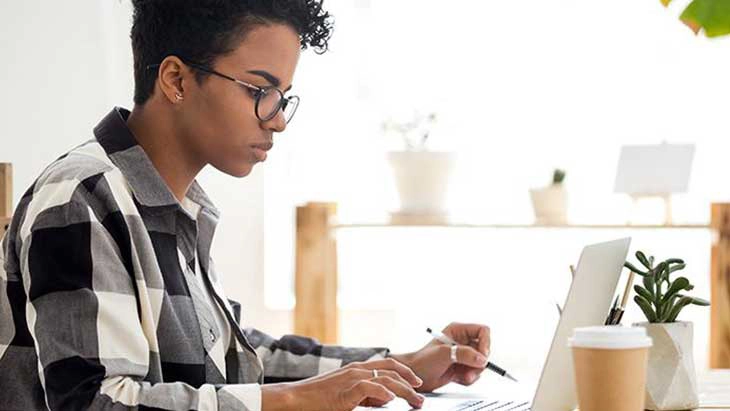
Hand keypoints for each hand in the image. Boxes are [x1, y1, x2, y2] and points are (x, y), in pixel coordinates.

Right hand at [261, 358, 424, 410]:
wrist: (295, 398)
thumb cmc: (318, 398)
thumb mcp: (346, 394)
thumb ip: (365, 394)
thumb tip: (385, 399)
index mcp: (357, 369)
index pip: (387, 364)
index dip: (405, 371)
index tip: (417, 382)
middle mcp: (356, 370)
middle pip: (391, 370)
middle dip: (410, 382)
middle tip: (421, 396)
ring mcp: (350, 378)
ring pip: (385, 378)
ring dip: (404, 390)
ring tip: (415, 400)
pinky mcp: (344, 391)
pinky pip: (367, 388)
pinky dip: (382, 392)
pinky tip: (391, 399)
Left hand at [390, 322, 490, 392]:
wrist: (415, 377)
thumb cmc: (424, 361)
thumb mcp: (444, 354)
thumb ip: (465, 354)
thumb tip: (482, 359)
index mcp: (458, 330)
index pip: (482, 331)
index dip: (486, 343)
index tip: (483, 356)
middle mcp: (462, 341)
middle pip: (484, 349)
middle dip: (479, 363)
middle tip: (471, 371)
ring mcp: (463, 355)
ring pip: (481, 363)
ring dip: (473, 372)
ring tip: (462, 376)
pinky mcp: (462, 367)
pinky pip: (475, 373)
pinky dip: (468, 379)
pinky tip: (457, 379)